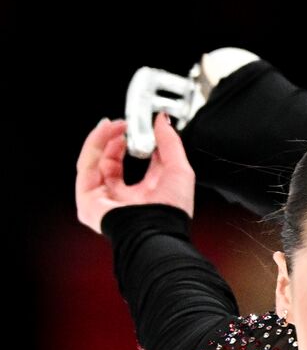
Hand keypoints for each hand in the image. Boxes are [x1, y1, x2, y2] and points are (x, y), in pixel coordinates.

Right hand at [75, 112, 195, 234]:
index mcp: (142, 195)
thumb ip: (170, 143)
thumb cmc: (171, 211)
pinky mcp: (88, 199)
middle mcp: (120, 198)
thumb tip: (163, 121)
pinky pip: (85, 167)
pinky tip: (104, 133)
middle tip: (123, 123)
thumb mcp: (179, 169)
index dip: (131, 144)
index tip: (136, 127)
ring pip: (94, 162)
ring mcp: (102, 199)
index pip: (130, 165)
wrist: (158, 228)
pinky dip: (93, 146)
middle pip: (108, 162)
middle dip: (113, 139)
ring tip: (114, 124)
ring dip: (102, 139)